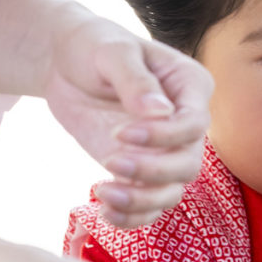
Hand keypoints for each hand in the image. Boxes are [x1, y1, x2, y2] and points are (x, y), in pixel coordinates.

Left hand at [46, 14, 211, 226]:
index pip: (195, 124)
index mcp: (190, 86)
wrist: (66, 62)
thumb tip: (160, 113)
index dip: (163, 137)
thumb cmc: (94, 45)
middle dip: (152, 172)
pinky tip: (105, 212)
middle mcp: (185, 122)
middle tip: (110, 162)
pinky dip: (131, 217)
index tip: (121, 132)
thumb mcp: (113, 51)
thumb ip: (136, 80)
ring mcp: (163, 150)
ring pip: (172, 191)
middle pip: (188, 164)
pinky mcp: (140, 169)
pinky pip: (149, 205)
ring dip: (141, 201)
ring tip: (103, 193)